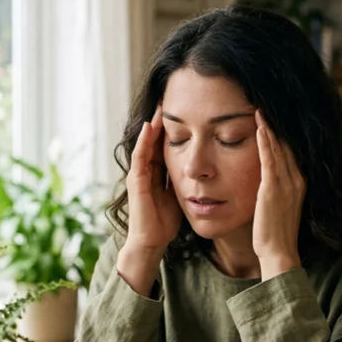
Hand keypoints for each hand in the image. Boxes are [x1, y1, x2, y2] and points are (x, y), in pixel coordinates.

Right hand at [124, 107, 182, 255]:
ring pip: (146, 143)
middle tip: (171, 98)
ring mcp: (139, 174)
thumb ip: (186, 181)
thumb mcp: (180, 195)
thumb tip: (206, 170)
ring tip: (160, 105)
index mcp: (158, 172)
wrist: (152, 242)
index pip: (166, 144)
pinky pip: (140, 156)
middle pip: (155, 139)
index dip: (174, 128)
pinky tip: (151, 127)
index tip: (185, 110)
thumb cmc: (165, 223)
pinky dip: (145, 141)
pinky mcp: (136, 181)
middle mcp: (147, 170)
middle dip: (162, 121)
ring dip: (152, 125)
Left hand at [253, 111, 305, 280]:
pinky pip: (269, 160)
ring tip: (261, 110)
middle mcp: (296, 180)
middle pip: (287, 145)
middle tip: (267, 105)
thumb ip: (278, 190)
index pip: (291, 151)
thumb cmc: (276, 232)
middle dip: (277, 126)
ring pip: (278, 148)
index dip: (282, 134)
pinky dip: (265, 143)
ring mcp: (286, 184)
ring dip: (269, 128)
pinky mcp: (272, 190)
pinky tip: (260, 128)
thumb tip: (268, 180)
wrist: (279, 252)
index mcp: (299, 183)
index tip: (274, 117)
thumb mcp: (280, 206)